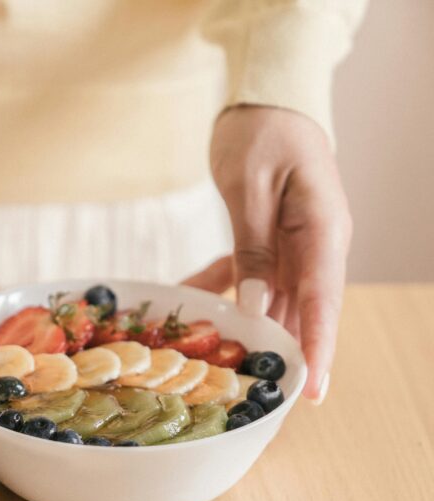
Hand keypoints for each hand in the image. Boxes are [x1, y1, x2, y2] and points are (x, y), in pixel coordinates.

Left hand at [189, 105, 352, 402]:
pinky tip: (183, 300)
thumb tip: (256, 306)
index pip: (323, 301)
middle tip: (255, 395)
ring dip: (242, 326)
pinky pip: (247, 276)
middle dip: (279, 353)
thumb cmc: (264, 132)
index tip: (311, 390)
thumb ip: (256, 248)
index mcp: (323, 231)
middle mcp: (316, 245)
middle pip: (300, 311)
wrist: (266, 99)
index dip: (317, 349)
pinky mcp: (271, 241)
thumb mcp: (253, 188)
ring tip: (210, 361)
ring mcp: (295, 245)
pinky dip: (217, 288)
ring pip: (271, 300)